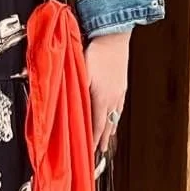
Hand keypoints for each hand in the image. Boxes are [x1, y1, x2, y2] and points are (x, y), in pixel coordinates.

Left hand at [84, 31, 130, 154]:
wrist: (114, 37)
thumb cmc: (98, 52)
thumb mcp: (82, 72)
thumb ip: (75, 88)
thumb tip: (67, 100)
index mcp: (101, 98)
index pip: (97, 126)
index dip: (94, 141)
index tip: (92, 153)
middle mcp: (112, 99)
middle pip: (107, 125)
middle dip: (103, 139)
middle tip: (101, 151)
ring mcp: (119, 92)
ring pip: (114, 116)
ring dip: (110, 128)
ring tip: (108, 138)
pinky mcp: (121, 85)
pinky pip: (119, 106)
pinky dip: (115, 115)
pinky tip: (115, 114)